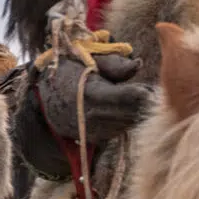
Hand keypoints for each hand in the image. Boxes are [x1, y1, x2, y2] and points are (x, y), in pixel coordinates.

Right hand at [36, 53, 152, 145]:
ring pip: (127, 123)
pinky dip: (126, 120)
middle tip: (154, 93)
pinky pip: (120, 130)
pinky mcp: (96, 138)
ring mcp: (93, 130)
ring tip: (141, 99)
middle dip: (144, 104)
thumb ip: (115, 63)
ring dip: (136, 113)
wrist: (44, 97)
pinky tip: (126, 109)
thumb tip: (139, 65)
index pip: (126, 97)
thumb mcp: (89, 59)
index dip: (142, 93)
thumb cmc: (70, 71)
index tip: (151, 87)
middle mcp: (92, 116)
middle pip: (130, 113)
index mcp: (90, 93)